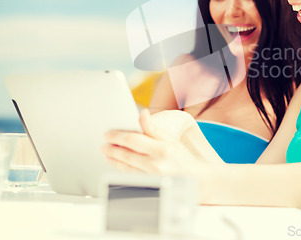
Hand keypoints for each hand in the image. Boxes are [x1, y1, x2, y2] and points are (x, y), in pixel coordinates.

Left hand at [102, 109, 221, 175]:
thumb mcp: (171, 139)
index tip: (108, 133)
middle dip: (112, 148)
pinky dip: (121, 169)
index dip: (117, 135)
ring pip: (126, 167)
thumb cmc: (183, 158)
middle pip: (126, 154)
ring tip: (107, 153)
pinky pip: (131, 176)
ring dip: (113, 159)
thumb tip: (142, 114)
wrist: (197, 180)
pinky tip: (117, 164)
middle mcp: (156, 163)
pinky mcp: (150, 186)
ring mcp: (152, 177)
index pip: (133, 139)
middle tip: (103, 144)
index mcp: (162, 148)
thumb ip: (153, 127)